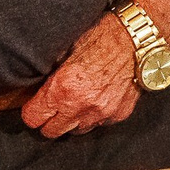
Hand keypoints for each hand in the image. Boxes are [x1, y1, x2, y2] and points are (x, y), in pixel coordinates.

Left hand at [22, 13, 141, 137]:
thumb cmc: (102, 37)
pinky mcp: (118, 114)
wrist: (137, 38)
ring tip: (79, 101)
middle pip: (51, 132)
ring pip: (77, 130)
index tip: (35, 105)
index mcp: (62, 88)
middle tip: (54, 107)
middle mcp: (80, 105)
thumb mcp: (66, 49)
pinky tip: (99, 97)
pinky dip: (97, 115)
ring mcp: (101, 112)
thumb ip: (50, 74)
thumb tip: (36, 84)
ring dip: (74, 119)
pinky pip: (100, 123)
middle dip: (50, 120)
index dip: (32, 111)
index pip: (33, 118)